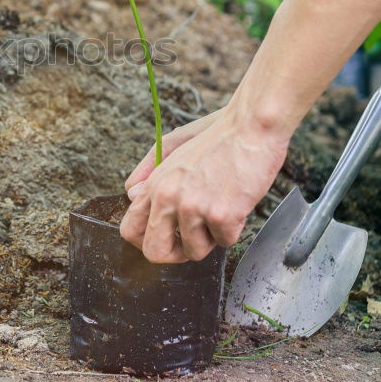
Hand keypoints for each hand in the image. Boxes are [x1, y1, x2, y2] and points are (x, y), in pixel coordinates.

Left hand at [119, 105, 290, 262]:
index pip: (129, 228)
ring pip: (194, 252)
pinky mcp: (220, 215)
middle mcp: (167, 197)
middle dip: (175, 254)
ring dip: (211, 238)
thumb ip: (148, 172)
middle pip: (154, 252)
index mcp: (155, 183)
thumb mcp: (173, 145)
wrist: (251, 127)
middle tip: (192, 241)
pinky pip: (226, 242)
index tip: (165, 239)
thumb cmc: (218, 137)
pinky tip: (237, 204)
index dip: (146, 241)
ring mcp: (193, 207)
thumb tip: (131, 195)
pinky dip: (235, 229)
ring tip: (220, 210)